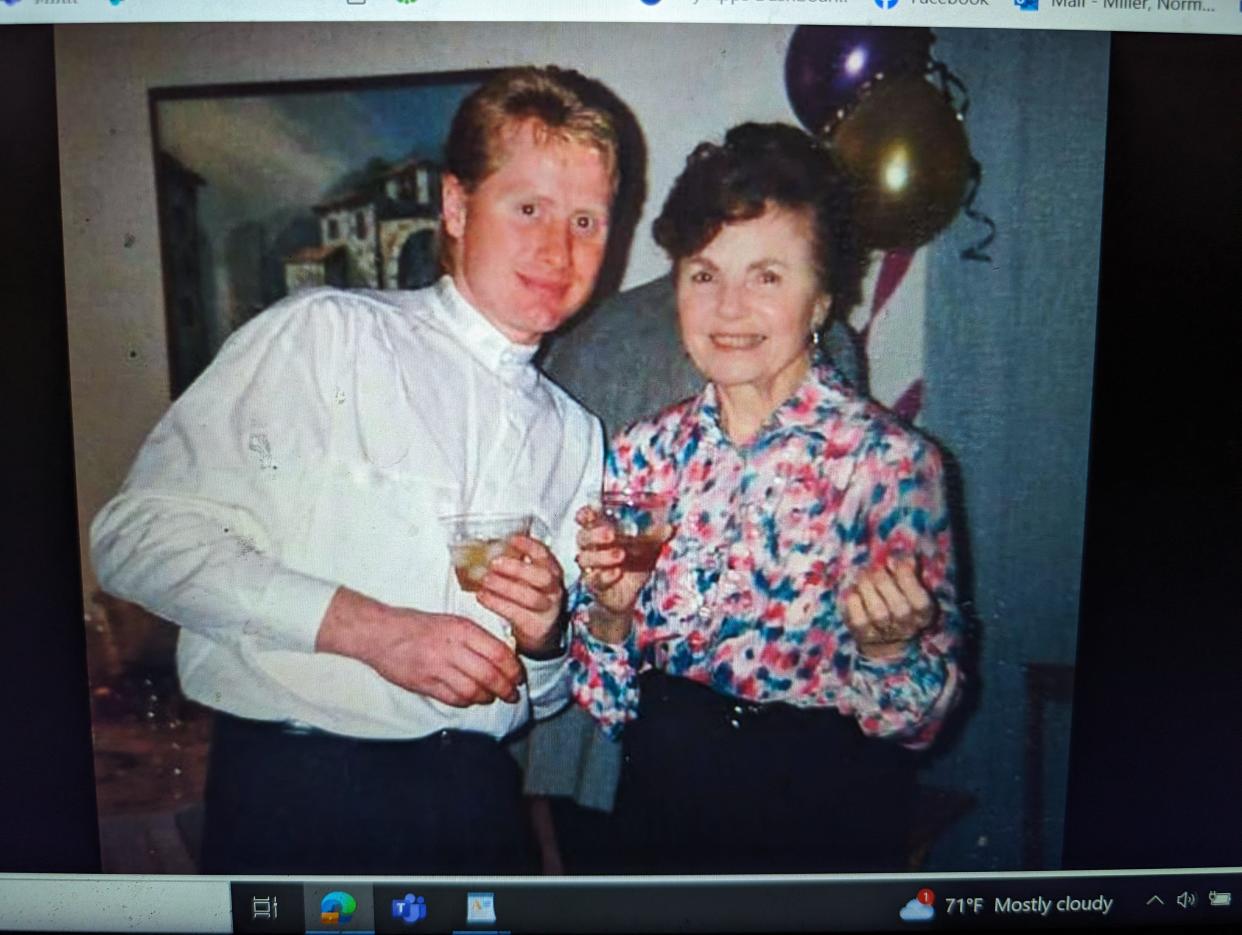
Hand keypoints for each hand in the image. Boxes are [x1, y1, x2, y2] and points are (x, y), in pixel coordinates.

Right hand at [316, 586, 524, 706]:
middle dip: (506, 689)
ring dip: (487, 697)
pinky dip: (466, 701)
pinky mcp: (425, 684)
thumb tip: (502, 655)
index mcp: (461, 629)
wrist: (380, 633)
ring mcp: (437, 668)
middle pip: (489, 675)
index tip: (519, 677)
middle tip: (513, 695)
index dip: (513, 669)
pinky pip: (453, 698)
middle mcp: (452, 648)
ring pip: (473, 690)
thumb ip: (475, 637)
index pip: (498, 653)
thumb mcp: (450, 621)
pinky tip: (470, 699)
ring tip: (492, 697)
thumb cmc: (417, 625)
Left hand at [476, 533, 565, 658]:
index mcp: (551, 571)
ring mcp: (547, 609)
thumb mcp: (525, 577)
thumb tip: (484, 549)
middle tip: (494, 563)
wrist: (537, 629)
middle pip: (542, 577)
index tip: (512, 540)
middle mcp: (553, 589)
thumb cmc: (528, 597)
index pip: (544, 555)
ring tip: (485, 580)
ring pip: (531, 597)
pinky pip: (517, 614)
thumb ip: (512, 563)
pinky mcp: (536, 626)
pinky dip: (497, 604)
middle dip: (518, 568)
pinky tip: (483, 596)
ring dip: (505, 587)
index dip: (529, 546)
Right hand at [573, 505, 671, 618]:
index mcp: (600, 532)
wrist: (634, 595)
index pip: (585, 518)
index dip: (585, 514)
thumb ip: (654, 536)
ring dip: (602, 556)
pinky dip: (604, 576)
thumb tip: (670, 527)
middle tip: (611, 534)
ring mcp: (590, 567)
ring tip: (620, 554)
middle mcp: (591, 548)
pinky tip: (616, 573)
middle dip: (595, 534)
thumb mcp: (647, 547)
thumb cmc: (635, 563)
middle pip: (583, 537)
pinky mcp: (593, 585)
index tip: (593, 512)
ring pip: (585, 558)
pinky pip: (593, 580)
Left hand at [840, 556, 936, 659]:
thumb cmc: (897, 599)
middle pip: (900, 609)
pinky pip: (858, 619)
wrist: (882, 635)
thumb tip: (907, 556)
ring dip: (868, 588)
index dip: (906, 577)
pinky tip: (854, 590)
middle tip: (875, 567)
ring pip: (879, 613)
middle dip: (884, 581)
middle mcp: (907, 628)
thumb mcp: (908, 585)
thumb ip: (909, 571)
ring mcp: (885, 634)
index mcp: (924, 614)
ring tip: (863, 575)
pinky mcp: (863, 635)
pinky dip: (854, 602)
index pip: (920, 601)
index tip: (893, 560)